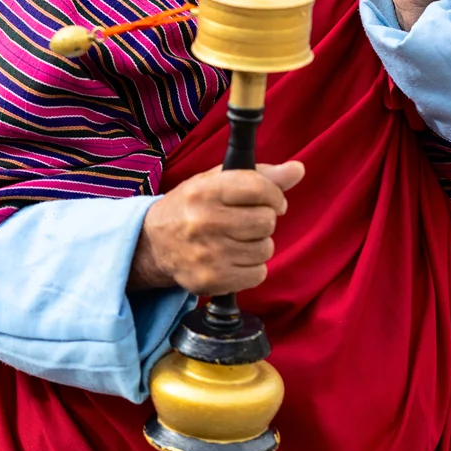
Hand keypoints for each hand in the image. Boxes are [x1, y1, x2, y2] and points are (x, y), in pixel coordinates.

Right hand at [130, 162, 305, 295]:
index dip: (274, 195)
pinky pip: (257, 274)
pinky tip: (233, 258)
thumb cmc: (191, 207)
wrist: (152, 244)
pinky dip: (252, 268)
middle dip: (264, 221)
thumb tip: (298, 169)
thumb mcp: (217, 181)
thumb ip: (260, 175)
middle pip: (266, 222)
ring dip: (258, 245)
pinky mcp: (210, 280)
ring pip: (265, 249)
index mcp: (206, 190)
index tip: (273, 201)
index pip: (259, 188)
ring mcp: (207, 254)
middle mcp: (204, 221)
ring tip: (237, 240)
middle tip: (247, 221)